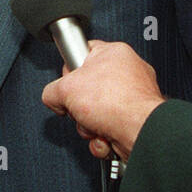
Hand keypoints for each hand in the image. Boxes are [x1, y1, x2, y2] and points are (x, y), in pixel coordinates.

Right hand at [41, 41, 166, 159]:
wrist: (139, 131)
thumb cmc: (115, 103)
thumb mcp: (64, 89)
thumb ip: (52, 90)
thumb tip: (52, 98)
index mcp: (114, 53)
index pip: (84, 53)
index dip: (70, 69)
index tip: (66, 80)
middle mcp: (127, 72)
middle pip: (88, 89)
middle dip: (79, 107)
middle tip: (80, 109)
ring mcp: (134, 97)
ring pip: (97, 112)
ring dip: (89, 126)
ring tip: (94, 125)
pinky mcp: (135, 120)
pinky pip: (109, 128)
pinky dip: (102, 137)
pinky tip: (104, 136)